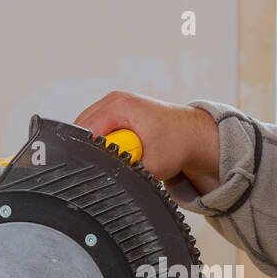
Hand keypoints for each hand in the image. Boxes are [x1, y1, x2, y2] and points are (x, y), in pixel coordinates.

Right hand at [75, 90, 220, 194]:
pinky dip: (105, 140)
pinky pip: (99, 127)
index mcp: (120, 106)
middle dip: (91, 148)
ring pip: (89, 127)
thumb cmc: (179, 144)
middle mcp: (115, 99)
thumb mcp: (152, 165)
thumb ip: (126, 171)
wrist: (194, 135)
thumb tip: (108, 178)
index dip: (87, 152)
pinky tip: (120, 147)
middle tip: (109, 162)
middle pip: (83, 126)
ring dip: (98, 144)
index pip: (85, 130)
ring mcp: (115, 102)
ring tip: (120, 153)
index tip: (93, 168)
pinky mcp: (118, 110)